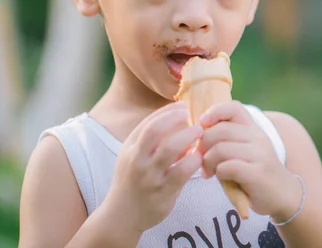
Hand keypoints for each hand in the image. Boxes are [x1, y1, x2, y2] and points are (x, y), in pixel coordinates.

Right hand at [105, 101, 202, 233]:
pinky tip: (199, 157)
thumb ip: (152, 141)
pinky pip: (180, 173)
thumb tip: (179, 125)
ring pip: (169, 149)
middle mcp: (137, 161)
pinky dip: (192, 161)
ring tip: (199, 133)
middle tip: (192, 117)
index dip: (167, 111)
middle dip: (175, 119)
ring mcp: (149, 177)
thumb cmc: (133, 181)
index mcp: (130, 148)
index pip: (148, 122)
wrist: (121, 216)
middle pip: (155, 131)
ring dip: (187, 137)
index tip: (182, 106)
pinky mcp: (162, 193)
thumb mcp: (134, 157)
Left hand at [198, 101, 301, 219]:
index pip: (234, 108)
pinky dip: (218, 172)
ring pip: (221, 148)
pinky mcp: (258, 173)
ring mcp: (259, 154)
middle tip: (199, 157)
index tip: (202, 124)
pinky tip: (221, 177)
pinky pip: (228, 166)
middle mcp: (258, 137)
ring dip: (208, 161)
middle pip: (221, 130)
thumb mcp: (243, 149)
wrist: (283, 195)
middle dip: (203, 144)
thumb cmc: (254, 171)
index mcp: (253, 128)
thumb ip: (226, 138)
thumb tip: (196, 133)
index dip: (214, 111)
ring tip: (208, 171)